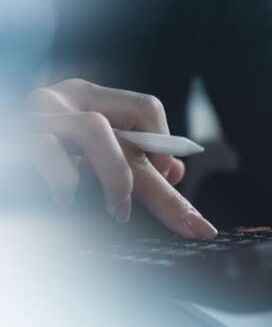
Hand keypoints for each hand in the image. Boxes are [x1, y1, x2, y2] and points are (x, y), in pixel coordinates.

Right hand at [15, 79, 215, 237]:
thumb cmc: (30, 151)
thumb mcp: (87, 153)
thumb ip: (129, 160)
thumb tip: (176, 169)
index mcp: (90, 98)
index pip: (146, 110)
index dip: (166, 142)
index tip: (173, 176)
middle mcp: (69, 97)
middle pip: (133, 137)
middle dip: (167, 192)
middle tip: (197, 229)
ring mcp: (40, 112)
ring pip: (97, 131)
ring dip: (117, 177)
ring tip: (118, 212)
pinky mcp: (15, 135)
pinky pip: (45, 149)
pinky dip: (63, 176)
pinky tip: (63, 198)